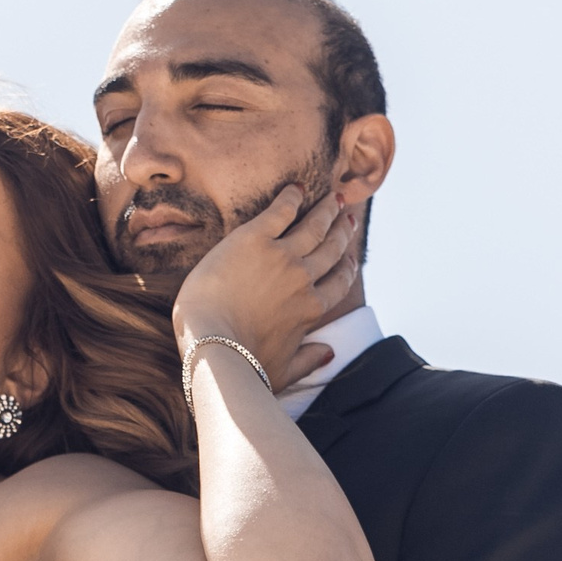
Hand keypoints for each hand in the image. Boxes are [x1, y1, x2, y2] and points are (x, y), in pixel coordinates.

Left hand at [171, 185, 357, 390]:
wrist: (211, 343)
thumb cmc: (242, 365)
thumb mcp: (282, 372)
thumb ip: (308, 361)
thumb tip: (328, 352)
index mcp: (312, 310)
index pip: (338, 282)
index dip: (347, 265)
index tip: (350, 255)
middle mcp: (304, 279)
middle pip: (330, 249)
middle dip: (342, 231)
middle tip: (348, 216)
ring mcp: (281, 256)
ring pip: (314, 226)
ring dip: (326, 210)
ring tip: (335, 198)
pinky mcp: (254, 239)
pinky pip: (280, 211)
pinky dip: (291, 198)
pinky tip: (296, 189)